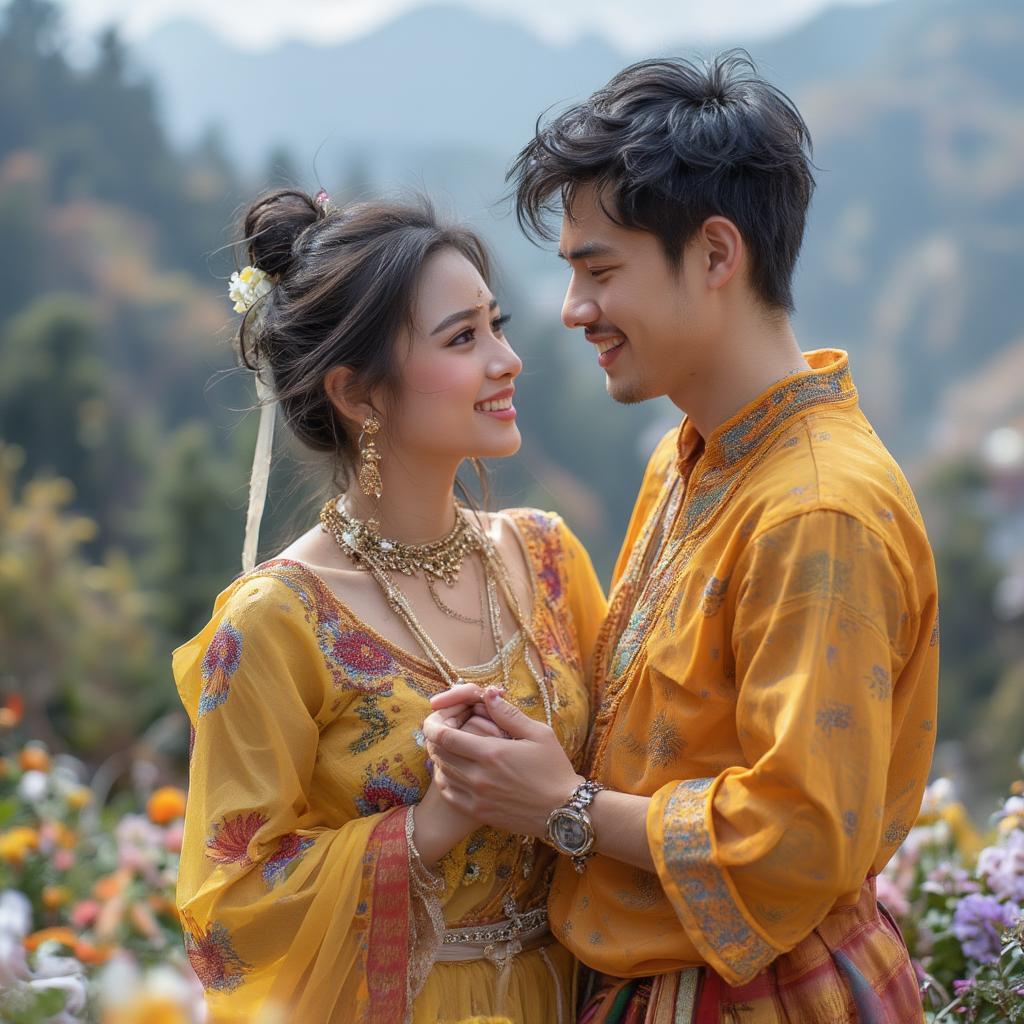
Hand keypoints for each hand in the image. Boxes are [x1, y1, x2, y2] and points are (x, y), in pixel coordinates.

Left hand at [423, 686, 582, 836]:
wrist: (563, 811)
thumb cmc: (554, 769)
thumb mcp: (538, 734)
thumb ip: (509, 714)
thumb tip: (488, 693)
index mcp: (492, 753)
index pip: (446, 737)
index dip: (433, 726)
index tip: (433, 719)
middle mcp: (479, 776)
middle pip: (439, 754)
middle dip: (434, 739)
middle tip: (440, 730)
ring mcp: (477, 797)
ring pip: (441, 774)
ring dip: (439, 759)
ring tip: (446, 748)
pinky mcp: (478, 813)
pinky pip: (449, 794)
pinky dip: (444, 780)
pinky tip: (452, 771)